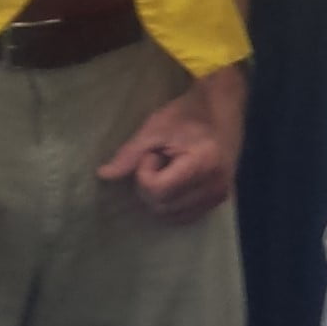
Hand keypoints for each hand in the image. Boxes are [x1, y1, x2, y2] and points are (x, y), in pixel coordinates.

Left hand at [96, 68, 244, 222]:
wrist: (222, 109)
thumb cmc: (187, 114)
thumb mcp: (154, 128)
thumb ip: (129, 154)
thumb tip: (103, 175)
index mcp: (203, 164)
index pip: (157, 190)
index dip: (145, 174)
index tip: (153, 154)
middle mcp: (215, 185)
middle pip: (162, 206)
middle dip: (151, 186)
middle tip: (160, 160)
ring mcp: (219, 195)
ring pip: (171, 215)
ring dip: (161, 196)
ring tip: (170, 170)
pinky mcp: (219, 200)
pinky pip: (184, 216)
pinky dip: (172, 203)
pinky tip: (177, 181)